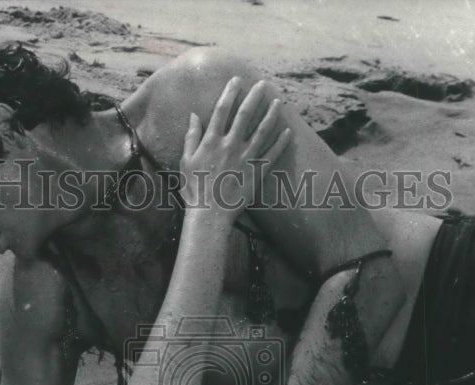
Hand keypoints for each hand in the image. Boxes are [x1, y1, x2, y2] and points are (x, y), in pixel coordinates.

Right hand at [180, 77, 291, 212]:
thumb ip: (191, 136)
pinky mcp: (256, 173)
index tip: (237, 80)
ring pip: (262, 131)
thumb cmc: (194, 189)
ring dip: (271, 114)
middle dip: (254, 97)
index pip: (222, 110)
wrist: (209, 214)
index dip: (230, 92)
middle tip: (263, 84)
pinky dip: (281, 142)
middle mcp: (230, 146)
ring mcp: (245, 159)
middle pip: (245, 115)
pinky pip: (272, 155)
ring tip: (279, 102)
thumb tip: (194, 115)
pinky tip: (288, 131)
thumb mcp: (186, 161)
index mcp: (211, 141)